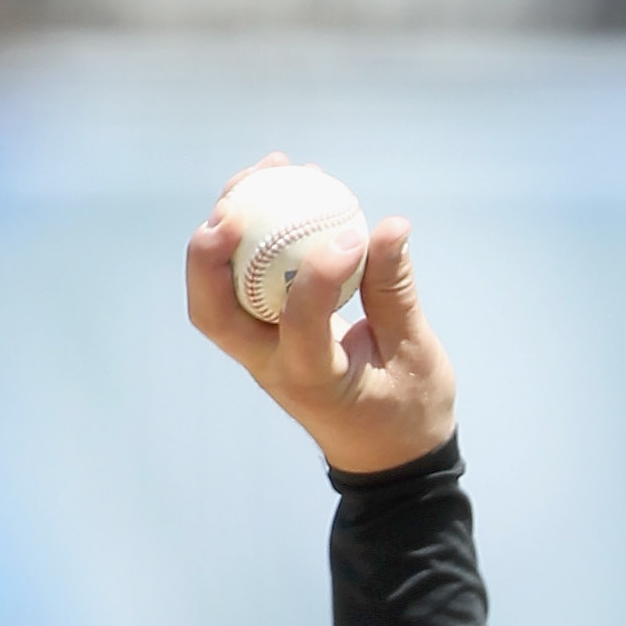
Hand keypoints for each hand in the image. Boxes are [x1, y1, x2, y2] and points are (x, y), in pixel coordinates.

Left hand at [184, 154, 457, 475]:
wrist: (389, 455)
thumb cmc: (408, 411)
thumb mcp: (415, 356)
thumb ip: (395, 292)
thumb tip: (392, 225)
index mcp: (312, 382)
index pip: (298, 322)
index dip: (319, 273)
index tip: (352, 233)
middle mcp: (272, 367)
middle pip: (213, 312)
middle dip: (210, 255)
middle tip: (236, 207)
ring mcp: (261, 352)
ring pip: (215, 291)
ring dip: (226, 229)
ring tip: (269, 170)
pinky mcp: (265, 334)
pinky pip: (239, 280)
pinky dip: (250, 234)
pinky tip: (280, 187)